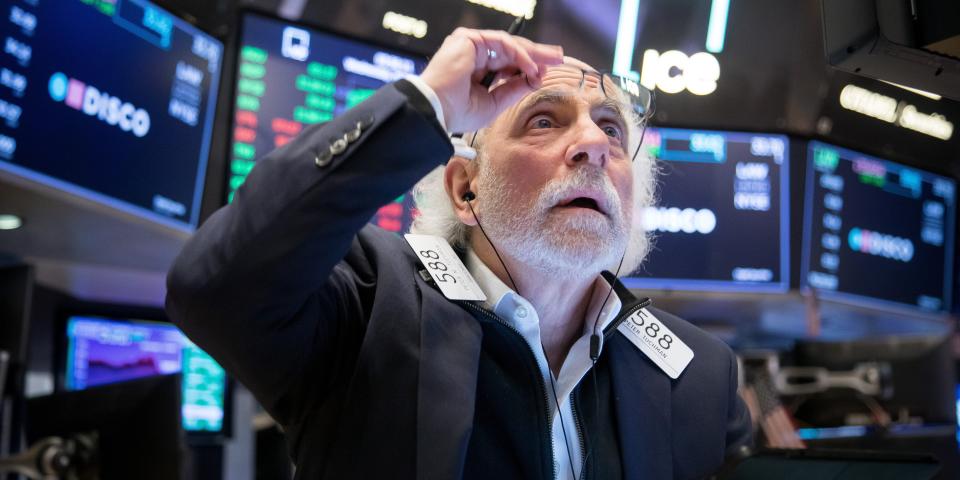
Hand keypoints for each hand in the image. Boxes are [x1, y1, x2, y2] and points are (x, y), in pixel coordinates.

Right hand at [420, 28, 562, 132]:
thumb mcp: (494, 103)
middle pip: (512, 50)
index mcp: (476, 69)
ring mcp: (471, 45)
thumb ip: (513, 90)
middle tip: (559, 57)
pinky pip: (503, 43)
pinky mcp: (469, 39)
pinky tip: (531, 67)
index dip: (528, 67)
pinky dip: (520, 55)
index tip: (545, 74)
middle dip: (537, 54)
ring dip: (533, 54)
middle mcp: (473, 54)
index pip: (508, 63)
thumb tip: (535, 79)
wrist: (436, 111)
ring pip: (510, 45)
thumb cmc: (457, 112)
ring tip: (551, 62)